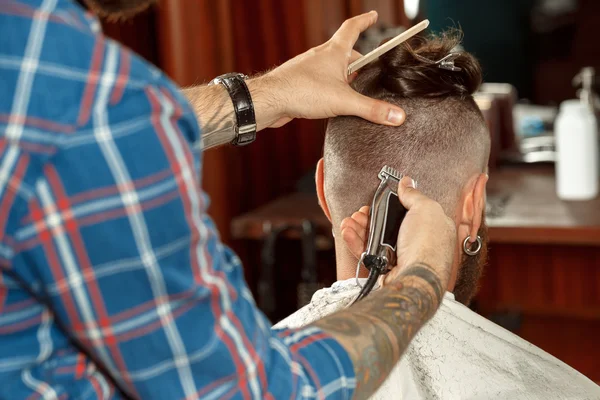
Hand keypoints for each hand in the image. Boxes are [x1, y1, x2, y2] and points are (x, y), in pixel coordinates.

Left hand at [255, 11, 405, 128]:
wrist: (269, 100)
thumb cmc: (301, 91)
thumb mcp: (343, 100)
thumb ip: (371, 109)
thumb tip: (397, 115)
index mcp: (334, 52)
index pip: (352, 28)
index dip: (364, 20)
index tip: (373, 15)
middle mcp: (320, 56)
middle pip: (346, 53)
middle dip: (358, 63)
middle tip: (368, 75)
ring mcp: (309, 69)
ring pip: (332, 70)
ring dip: (343, 79)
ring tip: (351, 95)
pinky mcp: (300, 84)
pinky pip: (320, 83)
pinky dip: (330, 90)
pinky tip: (331, 104)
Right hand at [340, 176, 455, 288]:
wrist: (417, 277)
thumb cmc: (427, 244)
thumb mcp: (425, 209)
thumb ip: (414, 195)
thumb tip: (406, 182)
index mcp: (429, 227)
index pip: (406, 212)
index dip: (390, 205)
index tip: (378, 201)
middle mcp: (415, 242)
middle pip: (386, 225)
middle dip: (369, 217)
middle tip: (361, 212)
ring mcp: (400, 255)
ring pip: (374, 239)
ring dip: (358, 228)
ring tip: (349, 222)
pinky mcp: (385, 268)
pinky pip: (367, 253)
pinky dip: (355, 242)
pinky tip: (347, 232)